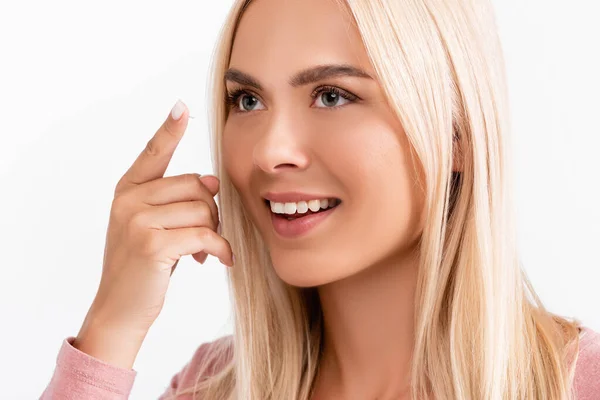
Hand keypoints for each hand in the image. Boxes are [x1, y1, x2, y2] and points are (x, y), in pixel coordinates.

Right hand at [74, 100, 232, 367]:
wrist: (120, 309)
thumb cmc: (144, 266)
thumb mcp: (155, 227)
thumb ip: (178, 200)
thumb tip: (212, 180)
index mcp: (129, 189)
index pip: (153, 152)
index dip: (170, 129)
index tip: (182, 106)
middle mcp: (129, 199)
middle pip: (197, 185)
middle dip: (211, 211)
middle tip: (207, 233)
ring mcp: (137, 220)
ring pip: (203, 210)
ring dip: (214, 232)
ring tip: (203, 250)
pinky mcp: (152, 245)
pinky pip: (205, 235)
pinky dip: (220, 249)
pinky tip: (219, 260)